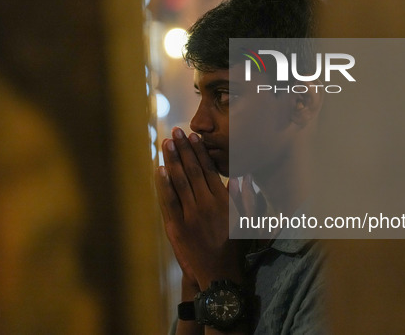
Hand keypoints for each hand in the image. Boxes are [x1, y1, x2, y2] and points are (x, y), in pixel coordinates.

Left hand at [155, 127, 244, 290]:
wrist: (220, 273)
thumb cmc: (233, 245)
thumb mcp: (244, 219)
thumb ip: (243, 196)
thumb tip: (242, 175)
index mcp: (222, 201)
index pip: (209, 170)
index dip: (199, 152)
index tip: (193, 137)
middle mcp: (206, 204)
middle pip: (192, 171)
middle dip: (183, 150)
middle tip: (175, 132)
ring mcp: (190, 216)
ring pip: (180, 182)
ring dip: (172, 160)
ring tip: (166, 143)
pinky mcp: (177, 227)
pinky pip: (169, 202)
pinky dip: (164, 185)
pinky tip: (159, 169)